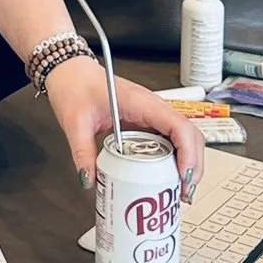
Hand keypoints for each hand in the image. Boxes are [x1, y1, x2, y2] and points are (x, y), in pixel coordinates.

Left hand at [43, 57, 205, 200]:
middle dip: (193, 164)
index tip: (184, 175)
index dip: (188, 152)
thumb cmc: (75, 86)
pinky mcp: (146, 121)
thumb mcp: (75, 122)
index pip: (178, 125)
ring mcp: (151, 114)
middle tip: (185, 190)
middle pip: (189, 134)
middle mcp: (152, 107)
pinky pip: (169, 140)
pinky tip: (167, 175)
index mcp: (140, 102)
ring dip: (187, 162)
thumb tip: (90, 180)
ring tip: (180, 188)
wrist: (69, 72)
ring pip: (183, 137)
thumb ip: (82, 152)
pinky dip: (174, 158)